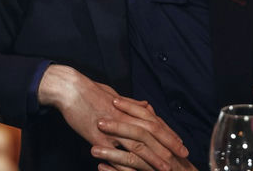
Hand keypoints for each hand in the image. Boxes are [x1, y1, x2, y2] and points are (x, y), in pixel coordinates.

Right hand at [38, 65, 187, 166]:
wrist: (70, 89)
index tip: (179, 141)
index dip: (167, 132)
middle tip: (183, 154)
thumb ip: (130, 103)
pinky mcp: (98, 138)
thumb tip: (145, 105)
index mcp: (127, 108)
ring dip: (154, 157)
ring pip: (138, 144)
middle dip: (168, 144)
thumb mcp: (113, 93)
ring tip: (167, 167)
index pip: (153, 121)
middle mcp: (123, 117)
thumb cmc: (90, 90)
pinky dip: (127, 165)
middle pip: (151, 132)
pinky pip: (116, 154)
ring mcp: (111, 128)